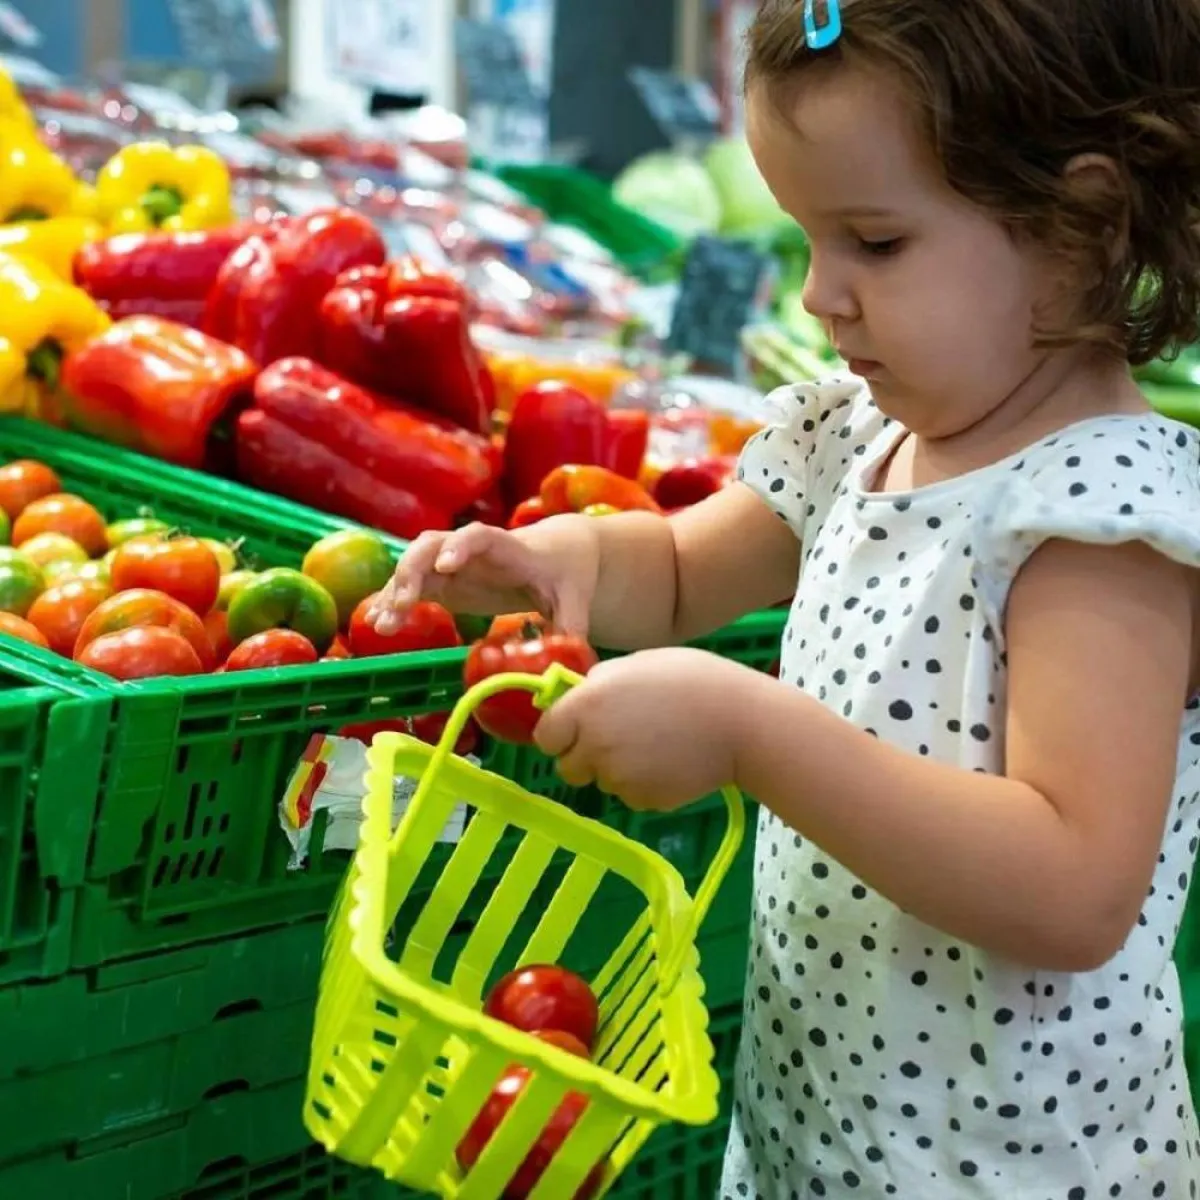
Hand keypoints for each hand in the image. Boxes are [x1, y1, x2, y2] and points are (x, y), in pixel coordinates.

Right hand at [367, 519, 597, 636]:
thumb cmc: (564, 574)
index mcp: (507, 547)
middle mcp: (471, 549)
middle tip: (402, 604)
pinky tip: (377, 626)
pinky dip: (393, 602)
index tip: (446, 566)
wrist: (555, 556)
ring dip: (394, 590)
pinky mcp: (442, 581)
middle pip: (432, 545)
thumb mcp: (574, 598)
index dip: (460, 547)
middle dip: (413, 571)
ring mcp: (452, 563)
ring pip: (414, 565)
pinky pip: (412, 587)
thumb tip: (570, 657)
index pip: (479, 536)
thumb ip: (571, 625)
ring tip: (381, 625)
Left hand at [533, 648, 748, 810]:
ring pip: (602, 782)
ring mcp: (618, 778)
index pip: (546, 735)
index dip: (561, 732)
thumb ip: (600, 684)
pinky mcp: (643, 800)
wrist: (741, 723)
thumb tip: (579, 696)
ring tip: (655, 746)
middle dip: (585, 756)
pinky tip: (670, 763)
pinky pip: (631, 795)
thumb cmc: (693, 680)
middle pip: (568, 766)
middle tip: (618, 739)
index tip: (578, 728)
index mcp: (586, 706)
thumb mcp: (638, 663)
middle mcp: (594, 746)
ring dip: (618, 769)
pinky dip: (644, 784)